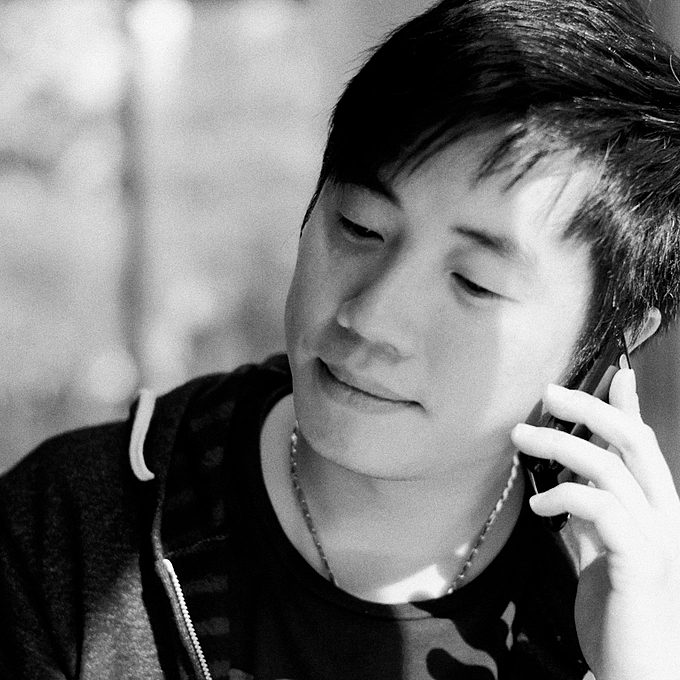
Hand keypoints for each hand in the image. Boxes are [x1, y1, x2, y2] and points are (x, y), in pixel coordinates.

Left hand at [511, 369, 679, 679]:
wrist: (638, 674)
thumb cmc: (619, 615)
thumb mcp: (600, 556)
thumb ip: (591, 522)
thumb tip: (567, 488)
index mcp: (655, 511)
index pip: (645, 446)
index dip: (630, 408)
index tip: (616, 374)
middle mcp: (665, 518)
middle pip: (633, 441)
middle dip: (590, 408)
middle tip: (548, 393)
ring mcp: (658, 540)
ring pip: (610, 467)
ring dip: (560, 444)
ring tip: (521, 439)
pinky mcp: (641, 564)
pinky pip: (603, 509)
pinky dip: (566, 495)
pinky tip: (539, 503)